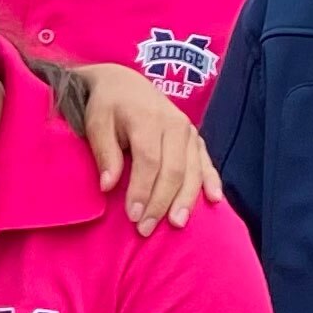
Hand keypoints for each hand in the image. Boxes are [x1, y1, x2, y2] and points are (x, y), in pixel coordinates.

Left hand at [52, 62, 216, 231]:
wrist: (124, 83)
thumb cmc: (107, 106)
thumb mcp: (96, 123)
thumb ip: (104, 152)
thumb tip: (108, 186)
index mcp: (148, 119)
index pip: (149, 160)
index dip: (142, 190)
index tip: (133, 216)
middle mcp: (174, 124)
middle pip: (173, 169)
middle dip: (161, 202)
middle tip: (147, 229)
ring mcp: (188, 131)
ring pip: (192, 169)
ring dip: (186, 199)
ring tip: (177, 223)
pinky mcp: (195, 138)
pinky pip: (206, 161)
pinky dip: (212, 180)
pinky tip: (215, 200)